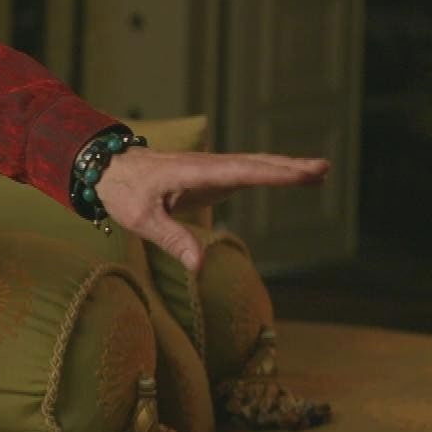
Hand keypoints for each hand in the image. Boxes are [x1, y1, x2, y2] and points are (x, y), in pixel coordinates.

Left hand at [95, 147, 329, 270]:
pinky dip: (270, 172)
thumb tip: (200, 266)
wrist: (109, 168)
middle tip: (323, 169)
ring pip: (253, 165)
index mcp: (192, 172)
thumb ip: (172, 240)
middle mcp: (206, 166)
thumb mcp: (141, 219)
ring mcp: (210, 168)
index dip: (271, 174)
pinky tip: (290, 175)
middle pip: (254, 165)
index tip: (299, 173)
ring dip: (285, 167)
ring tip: (319, 171)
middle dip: (288, 168)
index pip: (239, 172)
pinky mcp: (210, 176)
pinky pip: (246, 172)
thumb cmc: (123, 191)